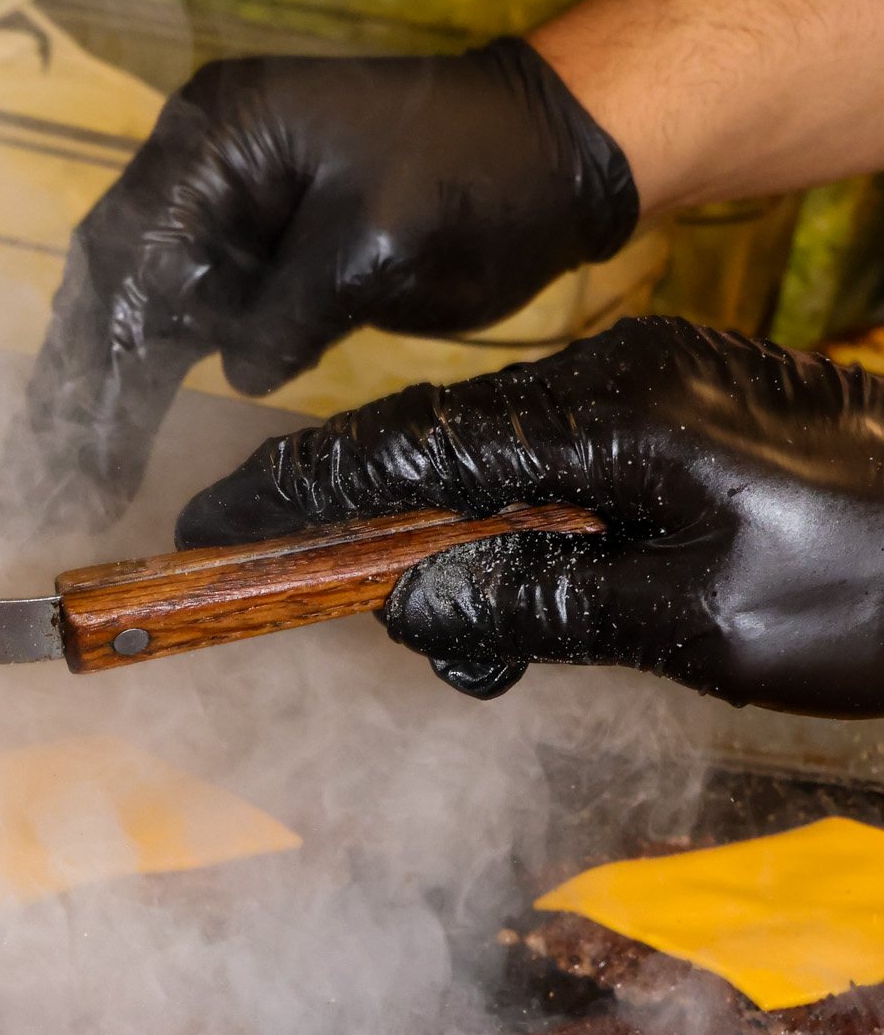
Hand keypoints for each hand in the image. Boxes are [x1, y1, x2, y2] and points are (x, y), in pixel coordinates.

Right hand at [3, 40, 636, 524]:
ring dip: (97, 404)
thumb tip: (238, 368)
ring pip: (135, 316)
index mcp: (221, 138)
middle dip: (70, 391)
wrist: (549, 155)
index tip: (76, 449)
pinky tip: (113, 455)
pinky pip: (182, 331)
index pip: (130, 258)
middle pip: (109, 286)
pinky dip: (147, 394)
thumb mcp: (381, 241)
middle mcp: (203, 167)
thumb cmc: (477, 171)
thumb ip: (294, 308)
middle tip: (32, 489)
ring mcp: (226, 214)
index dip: (97, 363)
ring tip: (59, 490)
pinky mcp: (257, 263)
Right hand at [175, 318, 883, 714]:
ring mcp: (660, 391)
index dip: (305, 491)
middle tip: (269, 584)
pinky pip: (560, 470)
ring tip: (460, 652)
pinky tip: (522, 608)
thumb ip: (548, 610)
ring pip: (500, 464)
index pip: (419, 447)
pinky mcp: (686, 419)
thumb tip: (411, 604)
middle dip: (354, 523)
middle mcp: (628, 382)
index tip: (217, 524)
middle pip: (442, 445)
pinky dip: (516, 539)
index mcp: (620, 419)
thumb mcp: (700, 629)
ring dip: (449, 551)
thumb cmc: (872, 595)